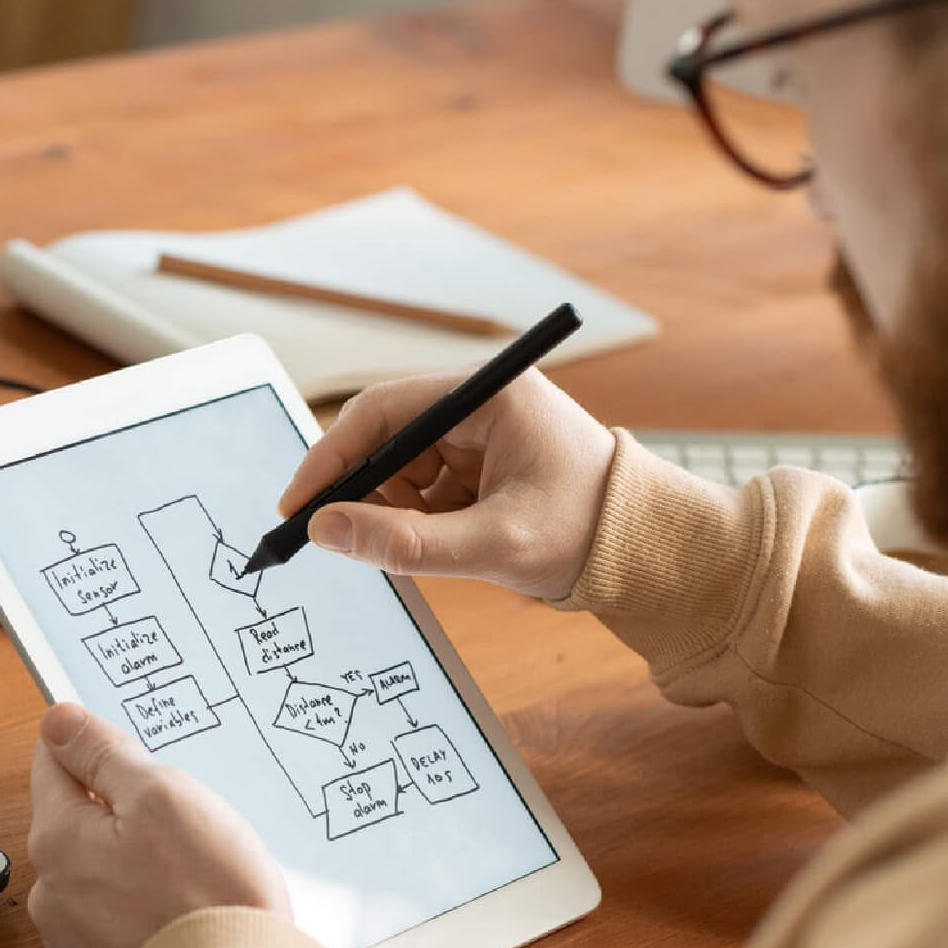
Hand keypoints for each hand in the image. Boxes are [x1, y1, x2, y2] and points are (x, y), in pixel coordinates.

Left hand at [25, 703, 288, 947]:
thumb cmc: (210, 894)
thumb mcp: (165, 795)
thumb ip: (104, 753)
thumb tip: (58, 720)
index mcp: (56, 840)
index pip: (52, 765)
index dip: (94, 751)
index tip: (134, 756)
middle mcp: (50, 895)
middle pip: (78, 826)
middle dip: (122, 817)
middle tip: (185, 829)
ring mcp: (72, 946)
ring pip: (98, 879)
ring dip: (134, 871)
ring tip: (193, 883)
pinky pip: (116, 929)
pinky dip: (143, 919)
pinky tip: (183, 922)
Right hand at [279, 368, 617, 599]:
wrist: (648, 552)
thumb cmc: (591, 534)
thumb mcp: (493, 544)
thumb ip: (406, 543)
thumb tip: (327, 530)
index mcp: (491, 396)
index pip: (384, 411)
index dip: (332, 457)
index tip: (298, 503)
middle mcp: (482, 403)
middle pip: (387, 440)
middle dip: (367, 493)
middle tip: (343, 539)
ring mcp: (482, 432)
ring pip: (401, 469)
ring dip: (397, 512)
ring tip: (436, 545)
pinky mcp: (483, 462)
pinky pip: (425, 488)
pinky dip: (420, 520)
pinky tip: (448, 542)